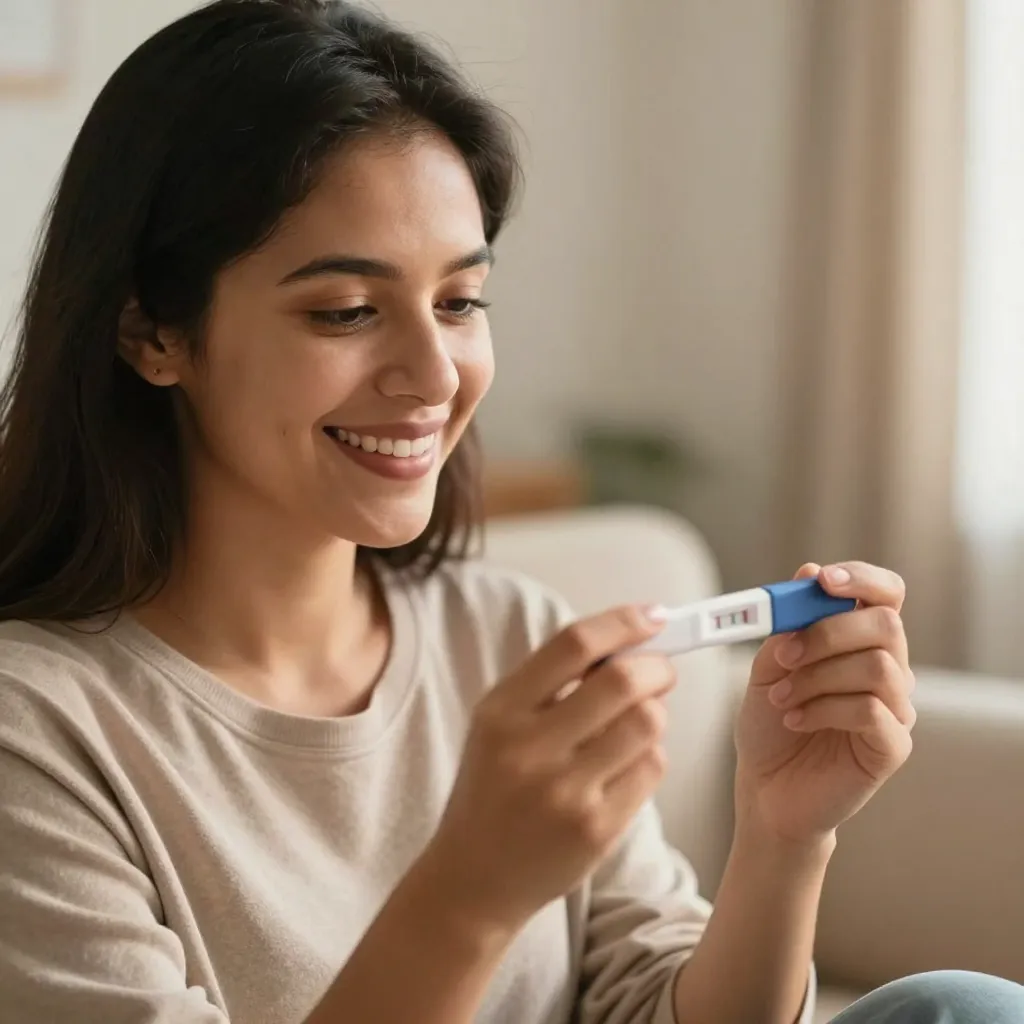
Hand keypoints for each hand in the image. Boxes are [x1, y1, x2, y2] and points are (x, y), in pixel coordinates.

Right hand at [422, 606, 674, 933]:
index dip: (623, 622)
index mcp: (501, 711)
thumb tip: (629, 642)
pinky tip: (630, 760)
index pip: (573, 644)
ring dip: (655, 711)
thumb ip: (550, 683)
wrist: (474, 878)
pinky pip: (651, 769)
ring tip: (641, 718)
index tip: (653, 615)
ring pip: (647, 724)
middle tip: (661, 669)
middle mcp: (529, 749)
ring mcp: (565, 793)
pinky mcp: (597, 829)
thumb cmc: (494, 788)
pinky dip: (651, 754)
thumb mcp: (498, 725)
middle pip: (622, 681)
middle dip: (657, 666)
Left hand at [734, 562, 914, 847]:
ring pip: (880, 667)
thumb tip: (809, 571)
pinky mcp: (892, 747)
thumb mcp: (768, 665)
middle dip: (827, 632)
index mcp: (860, 642)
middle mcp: (889, 670)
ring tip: (781, 699)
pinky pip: (872, 711)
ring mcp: (896, 710)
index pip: (886, 594)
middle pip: (886, 625)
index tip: (822, 581)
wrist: (765, 789)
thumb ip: (789, 624)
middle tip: (783, 656)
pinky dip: (824, 709)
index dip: (862, 579)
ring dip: (817, 677)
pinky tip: (795, 720)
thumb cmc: (770, 723)